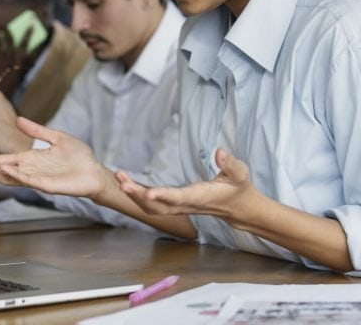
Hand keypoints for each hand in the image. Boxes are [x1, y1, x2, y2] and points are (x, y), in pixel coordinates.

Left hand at [0, 25, 35, 94]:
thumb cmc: (8, 85)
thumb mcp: (20, 74)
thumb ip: (24, 62)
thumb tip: (30, 49)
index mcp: (18, 62)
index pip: (24, 45)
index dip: (28, 34)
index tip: (30, 25)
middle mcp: (9, 60)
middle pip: (9, 40)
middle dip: (6, 30)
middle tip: (3, 24)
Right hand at [0, 117, 113, 198]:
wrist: (95, 171)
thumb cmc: (78, 157)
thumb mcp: (56, 137)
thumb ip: (37, 131)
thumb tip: (18, 119)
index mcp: (30, 159)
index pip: (1, 160)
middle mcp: (29, 170)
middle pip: (0, 170)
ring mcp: (38, 179)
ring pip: (11, 177)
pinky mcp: (49, 186)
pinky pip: (30, 180)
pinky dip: (17, 175)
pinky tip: (6, 168)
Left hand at [116, 149, 262, 226]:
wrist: (238, 208)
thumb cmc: (238, 188)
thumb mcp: (241, 174)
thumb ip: (230, 164)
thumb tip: (220, 152)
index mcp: (201, 197)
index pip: (179, 198)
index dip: (164, 196)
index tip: (148, 193)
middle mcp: (187, 205)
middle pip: (158, 206)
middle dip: (138, 195)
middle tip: (121, 181)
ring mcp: (180, 207)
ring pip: (152, 208)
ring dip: (134, 195)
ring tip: (119, 178)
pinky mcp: (175, 205)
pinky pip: (153, 205)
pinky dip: (138, 195)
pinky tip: (126, 182)